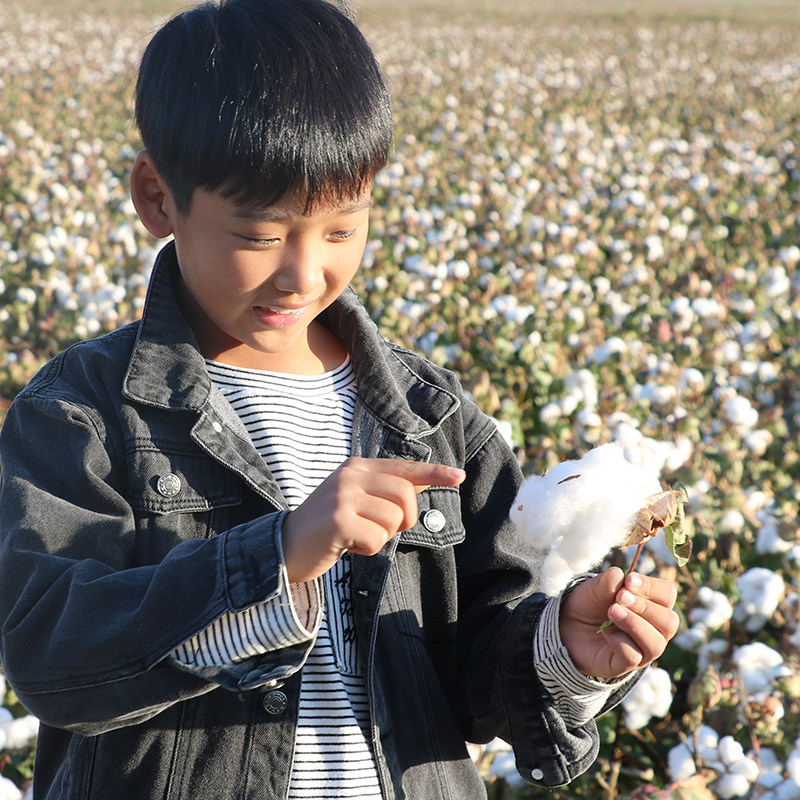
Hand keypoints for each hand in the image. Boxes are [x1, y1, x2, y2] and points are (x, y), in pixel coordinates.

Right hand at [281, 457, 465, 581]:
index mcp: (357, 466)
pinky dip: (368, 548)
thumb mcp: (355, 499)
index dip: (434, 472)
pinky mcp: (337, 520)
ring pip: (394, 518)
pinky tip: (347, 545)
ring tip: (356, 536)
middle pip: (405, 494)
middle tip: (382, 530)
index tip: (459, 476)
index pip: (404, 467)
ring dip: (382, 536)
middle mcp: (350, 475)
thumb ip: (384, 490)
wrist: (284, 547)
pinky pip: (377, 538)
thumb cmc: (327, 526)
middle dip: (404, 519)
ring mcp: (342, 496)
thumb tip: (422, 483)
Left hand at [559, 567, 678, 679]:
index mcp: (652, 605)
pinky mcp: (625, 665)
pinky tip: (605, 631)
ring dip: (634, 624)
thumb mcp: (596, 588)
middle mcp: (654, 630)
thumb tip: (620, 575)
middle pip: (669, 621)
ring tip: (612, 611)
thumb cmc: (590, 604)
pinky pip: (633, 657)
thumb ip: (608, 581)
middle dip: (644, 607)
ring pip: (656, 643)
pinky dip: (619, 641)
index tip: (629, 580)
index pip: (668, 594)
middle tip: (619, 597)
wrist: (568, 625)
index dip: (651, 586)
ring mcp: (642, 650)